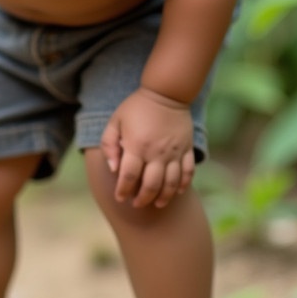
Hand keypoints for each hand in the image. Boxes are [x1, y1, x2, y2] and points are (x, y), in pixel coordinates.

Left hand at [100, 87, 194, 207]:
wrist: (166, 92)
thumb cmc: (136, 107)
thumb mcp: (115, 121)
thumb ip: (109, 145)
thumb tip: (113, 169)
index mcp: (137, 146)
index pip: (129, 176)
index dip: (123, 190)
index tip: (120, 197)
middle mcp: (156, 152)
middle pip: (151, 185)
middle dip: (143, 199)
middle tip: (136, 204)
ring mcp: (174, 152)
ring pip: (171, 183)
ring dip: (163, 197)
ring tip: (156, 204)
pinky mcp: (186, 149)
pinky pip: (187, 172)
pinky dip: (182, 185)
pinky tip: (176, 192)